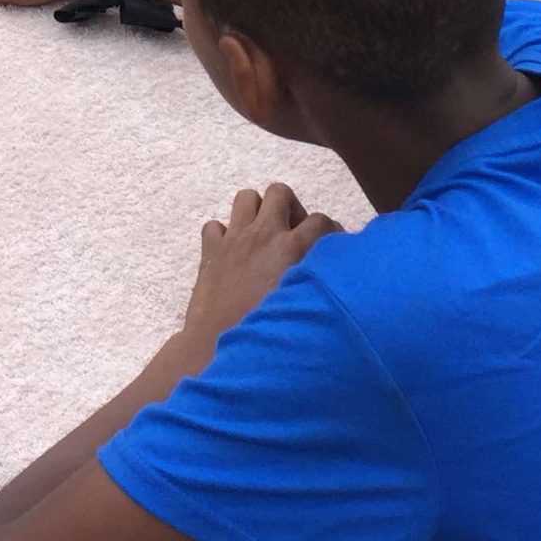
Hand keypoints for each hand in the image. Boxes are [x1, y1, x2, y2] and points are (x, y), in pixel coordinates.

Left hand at [180, 185, 340, 348]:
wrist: (219, 347)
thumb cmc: (270, 333)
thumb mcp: (305, 305)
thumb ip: (318, 282)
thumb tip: (330, 279)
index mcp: (292, 248)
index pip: (321, 221)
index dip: (330, 231)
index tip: (329, 246)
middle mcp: (264, 234)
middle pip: (280, 193)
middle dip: (289, 208)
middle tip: (292, 234)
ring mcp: (234, 239)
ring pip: (246, 198)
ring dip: (256, 212)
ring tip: (262, 237)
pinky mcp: (210, 251)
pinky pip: (214, 226)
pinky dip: (223, 235)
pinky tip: (231, 255)